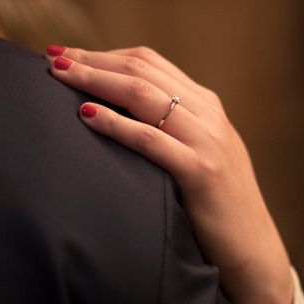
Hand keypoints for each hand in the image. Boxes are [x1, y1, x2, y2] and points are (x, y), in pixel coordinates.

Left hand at [45, 45, 293, 303]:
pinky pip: (151, 139)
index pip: (148, 62)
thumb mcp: (196, 152)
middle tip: (51, 57)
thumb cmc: (212, 203)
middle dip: (92, 60)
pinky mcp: (201, 171)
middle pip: (141, 70)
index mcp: (204, 104)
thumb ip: (169, 127)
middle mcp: (207, 113)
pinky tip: (86, 115)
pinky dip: (116, 123)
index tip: (66, 53)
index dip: (104, 53)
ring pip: (144, 95)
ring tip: (59, 76)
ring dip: (96, 80)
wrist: (252, 250)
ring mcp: (207, 140)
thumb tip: (115, 111)